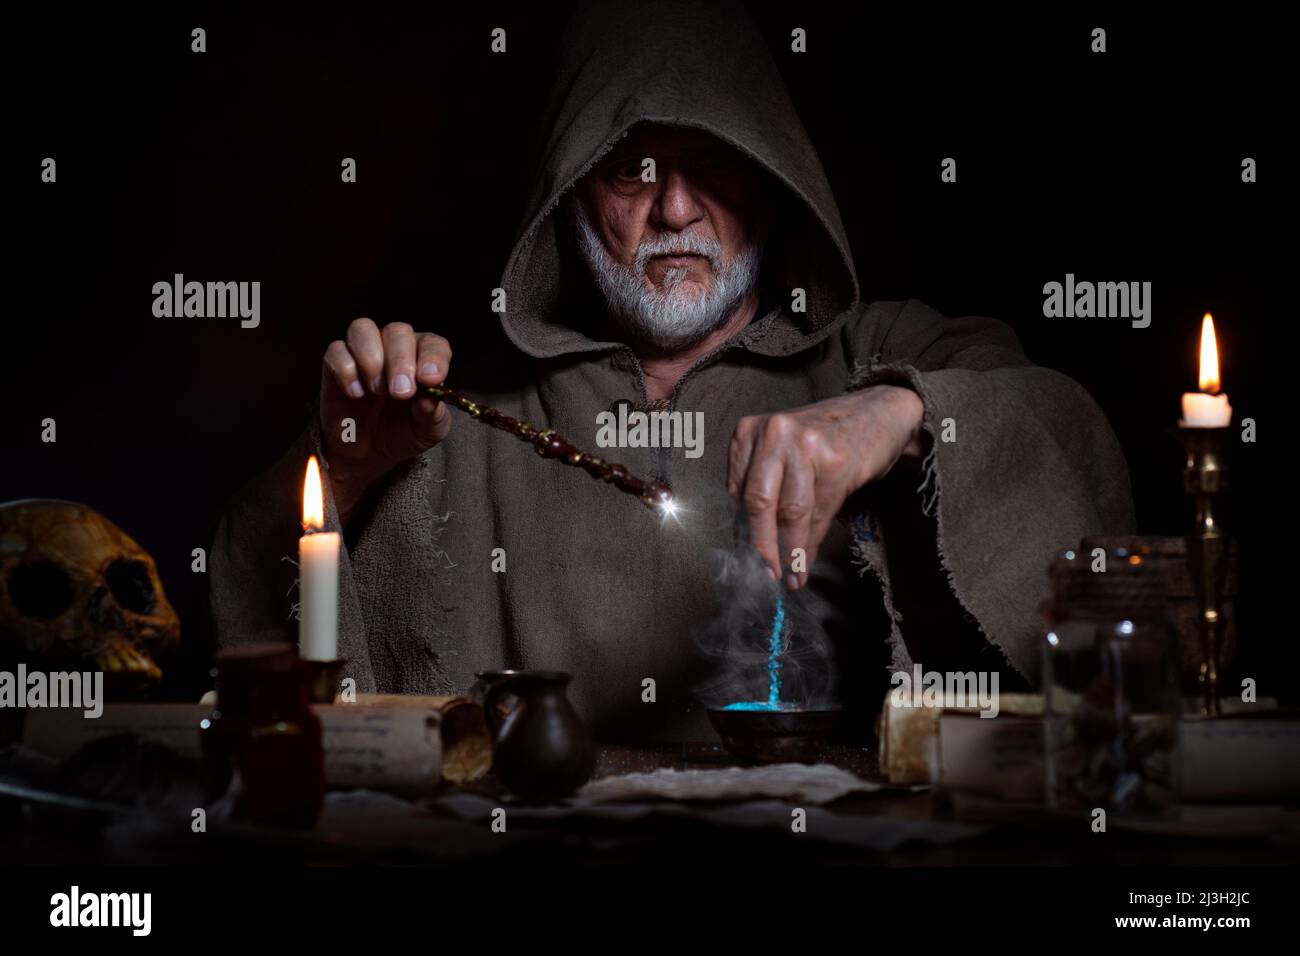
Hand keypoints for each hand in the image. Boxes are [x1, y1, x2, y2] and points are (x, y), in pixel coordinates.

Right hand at [319, 318, 452, 524]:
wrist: (364, 459)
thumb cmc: (400, 437)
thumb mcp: (426, 431)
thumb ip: (432, 411)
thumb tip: (429, 391)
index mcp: (423, 360)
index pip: (433, 343)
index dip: (433, 356)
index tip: (431, 379)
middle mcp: (394, 350)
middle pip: (399, 330)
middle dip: (401, 358)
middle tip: (400, 391)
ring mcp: (363, 356)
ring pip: (364, 328)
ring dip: (374, 356)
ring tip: (378, 390)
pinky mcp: (334, 368)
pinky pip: (335, 352)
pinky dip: (347, 368)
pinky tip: (358, 394)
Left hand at [727, 385, 926, 589]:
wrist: (880, 414)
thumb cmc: (827, 439)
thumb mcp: (785, 455)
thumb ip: (766, 490)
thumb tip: (755, 548)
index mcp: (749, 431)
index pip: (737, 493)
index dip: (741, 532)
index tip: (746, 561)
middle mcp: (773, 433)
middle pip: (757, 503)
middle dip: (760, 548)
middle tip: (765, 577)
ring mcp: (803, 444)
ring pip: (789, 514)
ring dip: (789, 554)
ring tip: (791, 577)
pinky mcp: (834, 461)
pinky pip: (817, 515)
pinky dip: (810, 545)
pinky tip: (806, 563)